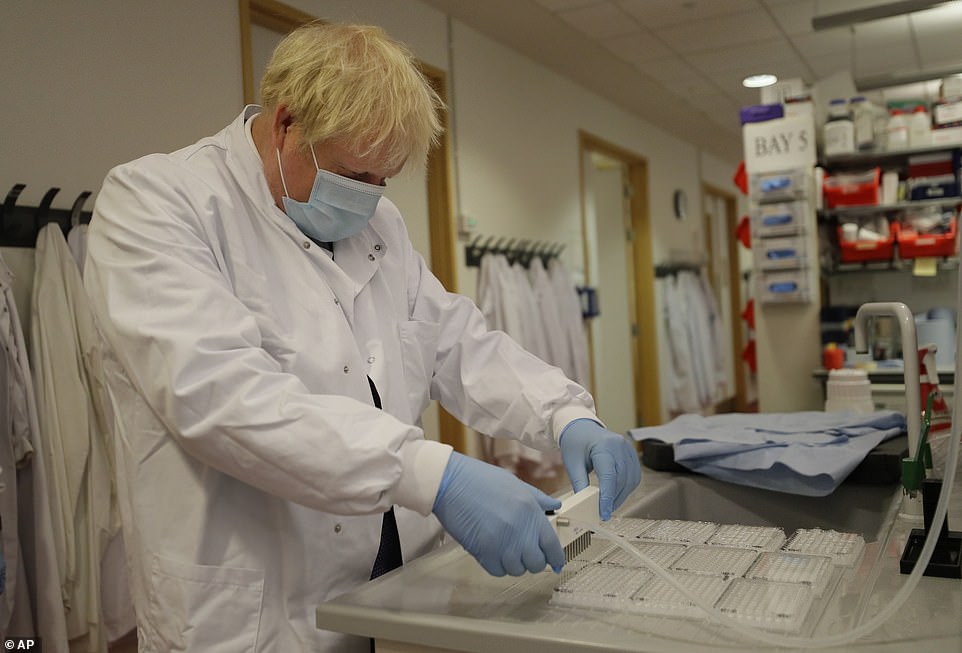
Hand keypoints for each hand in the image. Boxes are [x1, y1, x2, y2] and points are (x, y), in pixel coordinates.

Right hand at [432, 452, 565, 576]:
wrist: (450, 482)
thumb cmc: (481, 479)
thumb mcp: (516, 484)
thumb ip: (538, 499)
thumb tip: (556, 506)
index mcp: (531, 511)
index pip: (552, 545)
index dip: (556, 558)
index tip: (556, 563)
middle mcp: (520, 529)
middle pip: (536, 563)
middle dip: (534, 562)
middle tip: (526, 554)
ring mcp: (501, 542)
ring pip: (517, 570)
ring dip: (514, 564)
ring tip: (507, 551)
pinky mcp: (483, 551)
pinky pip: (497, 571)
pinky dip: (497, 566)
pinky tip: (493, 553)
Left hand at [560, 419, 640, 519]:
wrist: (581, 427)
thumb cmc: (575, 442)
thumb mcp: (572, 463)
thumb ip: (579, 484)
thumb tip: (584, 505)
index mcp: (604, 446)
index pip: (609, 476)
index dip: (607, 497)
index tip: (603, 513)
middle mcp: (620, 446)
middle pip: (622, 479)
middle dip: (614, 499)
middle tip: (603, 512)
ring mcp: (628, 449)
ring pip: (631, 480)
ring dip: (621, 495)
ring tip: (609, 505)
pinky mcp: (631, 454)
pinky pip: (634, 475)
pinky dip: (626, 488)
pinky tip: (616, 494)